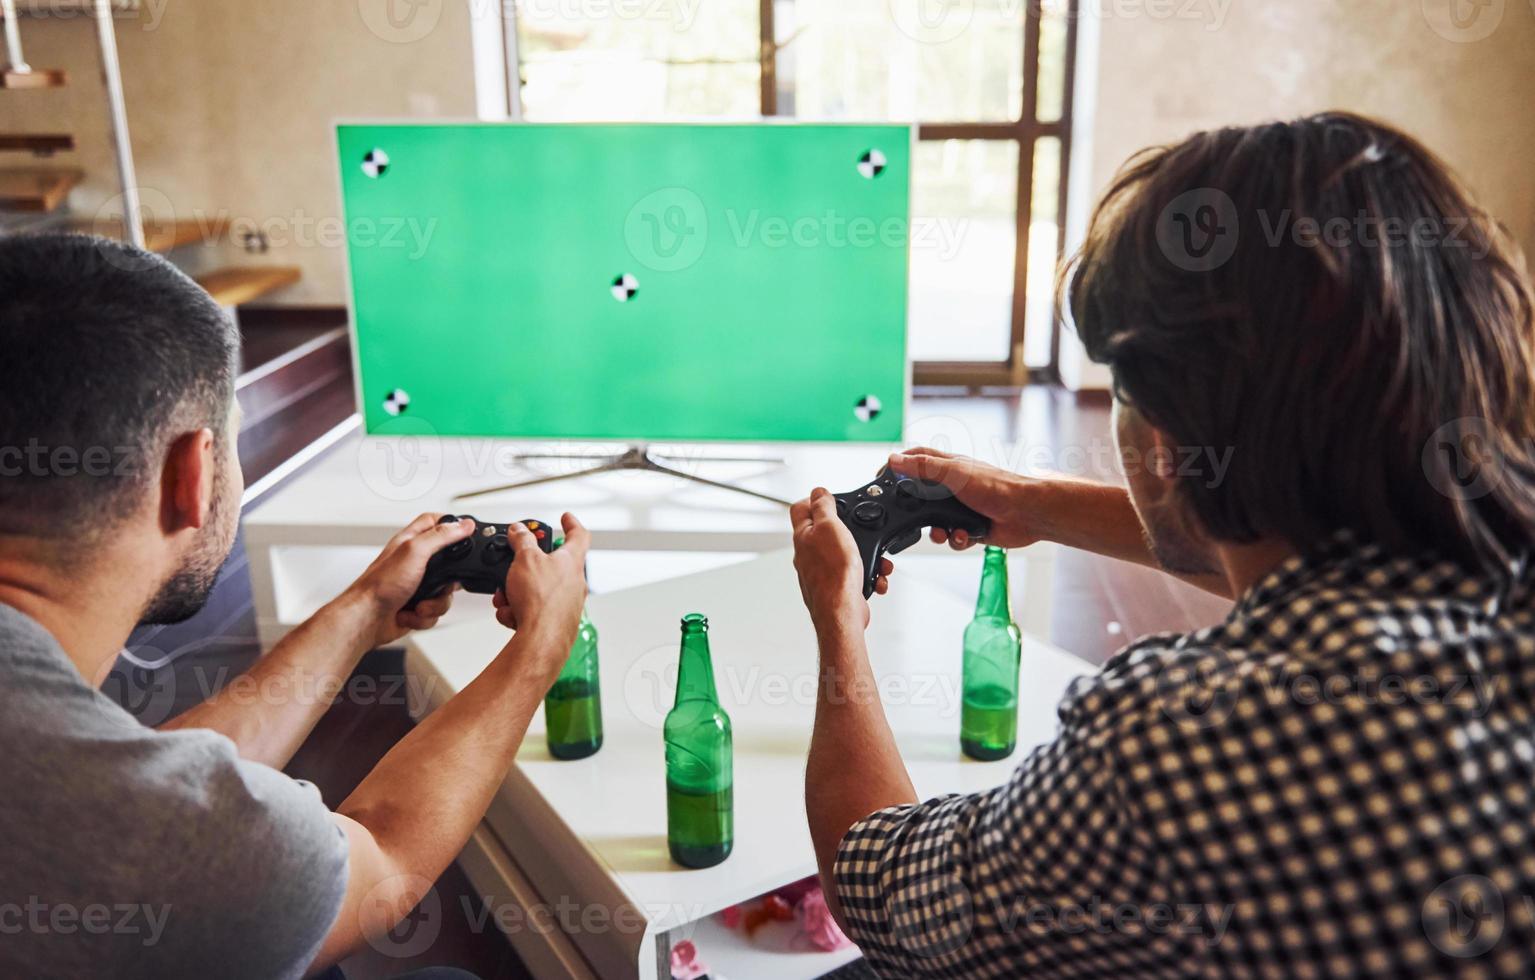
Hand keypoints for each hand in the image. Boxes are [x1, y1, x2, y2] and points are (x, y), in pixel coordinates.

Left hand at [345, 513, 477, 647]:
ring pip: (445, 593)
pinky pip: (435, 611)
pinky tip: (411, 613)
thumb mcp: (414, 551)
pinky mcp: (416, 605)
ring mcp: (416, 585)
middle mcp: (414, 562)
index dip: (451, 524)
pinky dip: (425, 616)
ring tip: (419, 603)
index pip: (434, 522)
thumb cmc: (379, 585)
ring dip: (435, 603)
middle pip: (449, 563)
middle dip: (449, 580)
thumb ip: (441, 536)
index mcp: (410, 542)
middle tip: (440, 582)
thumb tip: (464, 525)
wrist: (366, 620)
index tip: (464, 534)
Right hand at [491, 514, 589, 656]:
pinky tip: (512, 615)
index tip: (566, 517)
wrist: (541, 641)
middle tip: (513, 568)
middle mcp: (573, 582)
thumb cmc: (542, 601)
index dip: (571, 523)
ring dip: (516, 592)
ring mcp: (565, 604)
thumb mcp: (526, 559)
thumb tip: (520, 530)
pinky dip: (517, 610)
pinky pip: (531, 610)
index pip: (578, 534)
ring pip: (535, 590)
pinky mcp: (554, 621)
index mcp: (571, 561)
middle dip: (524, 568)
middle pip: (549, 566)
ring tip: (507, 598)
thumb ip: (522, 541)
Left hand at [791, 488, 892, 632]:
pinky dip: (868, 574)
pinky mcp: (837, 587)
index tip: (832, 499)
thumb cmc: (833, 573)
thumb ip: (823, 507)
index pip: (800, 509)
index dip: (815, 500)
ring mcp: (822, 572)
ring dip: (865, 555)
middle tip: (861, 531)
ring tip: (875, 560)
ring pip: (847, 554)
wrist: (842, 612)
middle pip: (828, 531)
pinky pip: (855, 574)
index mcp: (803, 536)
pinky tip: (873, 578)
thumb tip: (818, 491)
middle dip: (851, 530)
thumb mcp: (830, 527)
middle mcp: (809, 554)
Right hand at [886, 447, 1044, 550]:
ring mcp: (962, 507)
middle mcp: (953, 486)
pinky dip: (957, 539)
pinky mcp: (970, 527)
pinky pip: (953, 537)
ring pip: (934, 522)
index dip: (898, 464)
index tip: (882, 475)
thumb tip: (894, 459)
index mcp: (949, 466)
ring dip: (937, 531)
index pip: (916, 458)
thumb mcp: (954, 474)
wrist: (1027, 514)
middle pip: (921, 496)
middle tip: (912, 517)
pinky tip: (966, 536)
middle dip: (916, 511)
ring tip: (945, 532)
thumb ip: (923, 467)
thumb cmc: (997, 487)